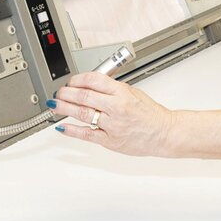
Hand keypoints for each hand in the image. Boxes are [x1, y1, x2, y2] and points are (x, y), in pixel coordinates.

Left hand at [48, 72, 174, 156]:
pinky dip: (72, 130)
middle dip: (66, 93)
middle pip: (84, 96)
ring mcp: (112, 125)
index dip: (77, 79)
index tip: (71, 81)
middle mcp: (116, 107)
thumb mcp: (134, 93)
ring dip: (65, 108)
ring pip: (82, 114)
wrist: (164, 133)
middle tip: (58, 93)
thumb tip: (90, 86)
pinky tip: (62, 127)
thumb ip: (112, 89)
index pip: (94, 80)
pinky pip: (87, 134)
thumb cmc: (150, 114)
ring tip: (55, 105)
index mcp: (122, 92)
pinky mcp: (110, 140)